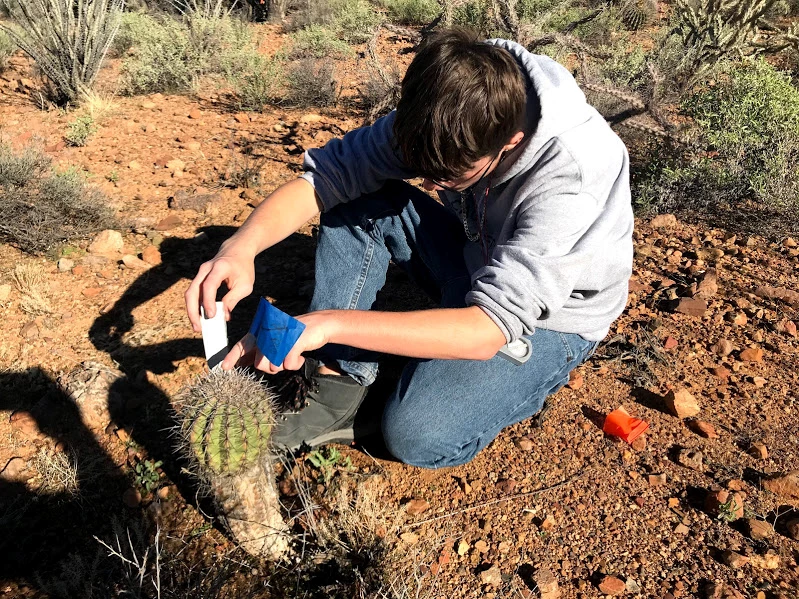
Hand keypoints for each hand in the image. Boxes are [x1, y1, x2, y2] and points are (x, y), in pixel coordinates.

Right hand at [185, 250, 254, 332]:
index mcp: (220, 267)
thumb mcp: (245, 285)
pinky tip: (200, 317)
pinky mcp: (200, 278)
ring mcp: (200, 273)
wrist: (237, 250)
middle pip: (192, 290)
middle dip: (193, 311)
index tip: (211, 316)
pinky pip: (194, 293)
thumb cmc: (243, 268)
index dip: (208, 301)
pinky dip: (195, 306)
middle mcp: (206, 269)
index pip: (209, 285)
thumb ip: (233, 299)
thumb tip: (224, 316)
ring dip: (192, 311)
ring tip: (198, 326)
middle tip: (198, 327)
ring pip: (190, 293)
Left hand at [221, 311, 336, 373]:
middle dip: (271, 368)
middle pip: (260, 364)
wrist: (319, 324)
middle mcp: (269, 333)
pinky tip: (300, 357)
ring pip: (273, 366)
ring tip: (291, 357)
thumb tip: (244, 362)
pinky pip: (288, 364)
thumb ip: (261, 350)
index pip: (244, 345)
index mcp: (263, 331)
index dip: (233, 356)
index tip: (224, 368)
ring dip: (283, 366)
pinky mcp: (293, 342)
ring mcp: (281, 337)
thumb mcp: (276, 340)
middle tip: (281, 361)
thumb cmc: (296, 335)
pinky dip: (295, 364)